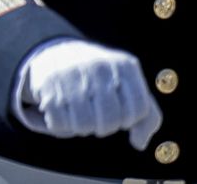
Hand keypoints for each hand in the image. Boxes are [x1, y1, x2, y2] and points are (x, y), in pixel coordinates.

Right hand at [13, 39, 162, 149]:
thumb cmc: (100, 80)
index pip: (139, 109)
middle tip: (98, 115)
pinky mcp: (49, 84)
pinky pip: (59, 123)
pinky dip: (61, 124)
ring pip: (85, 125)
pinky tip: (63, 109)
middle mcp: (100, 67)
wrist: (58, 53)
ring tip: (80, 113)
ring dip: (83, 127)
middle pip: (111, 121)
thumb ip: (147, 115)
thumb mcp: (128, 87)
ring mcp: (74, 74)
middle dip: (105, 126)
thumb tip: (139, 143)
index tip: (119, 111)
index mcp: (125, 66)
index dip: (129, 119)